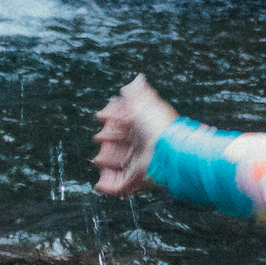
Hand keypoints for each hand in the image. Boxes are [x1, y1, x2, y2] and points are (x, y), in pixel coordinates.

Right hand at [92, 74, 178, 195]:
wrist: (168, 150)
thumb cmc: (158, 126)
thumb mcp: (146, 103)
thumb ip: (138, 92)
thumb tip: (137, 79)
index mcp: (142, 128)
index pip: (123, 123)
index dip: (112, 119)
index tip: (101, 116)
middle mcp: (140, 146)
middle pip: (119, 143)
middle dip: (107, 141)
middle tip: (99, 138)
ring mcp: (138, 163)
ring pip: (118, 164)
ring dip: (106, 162)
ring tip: (98, 160)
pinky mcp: (136, 179)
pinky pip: (119, 186)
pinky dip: (108, 186)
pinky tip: (100, 184)